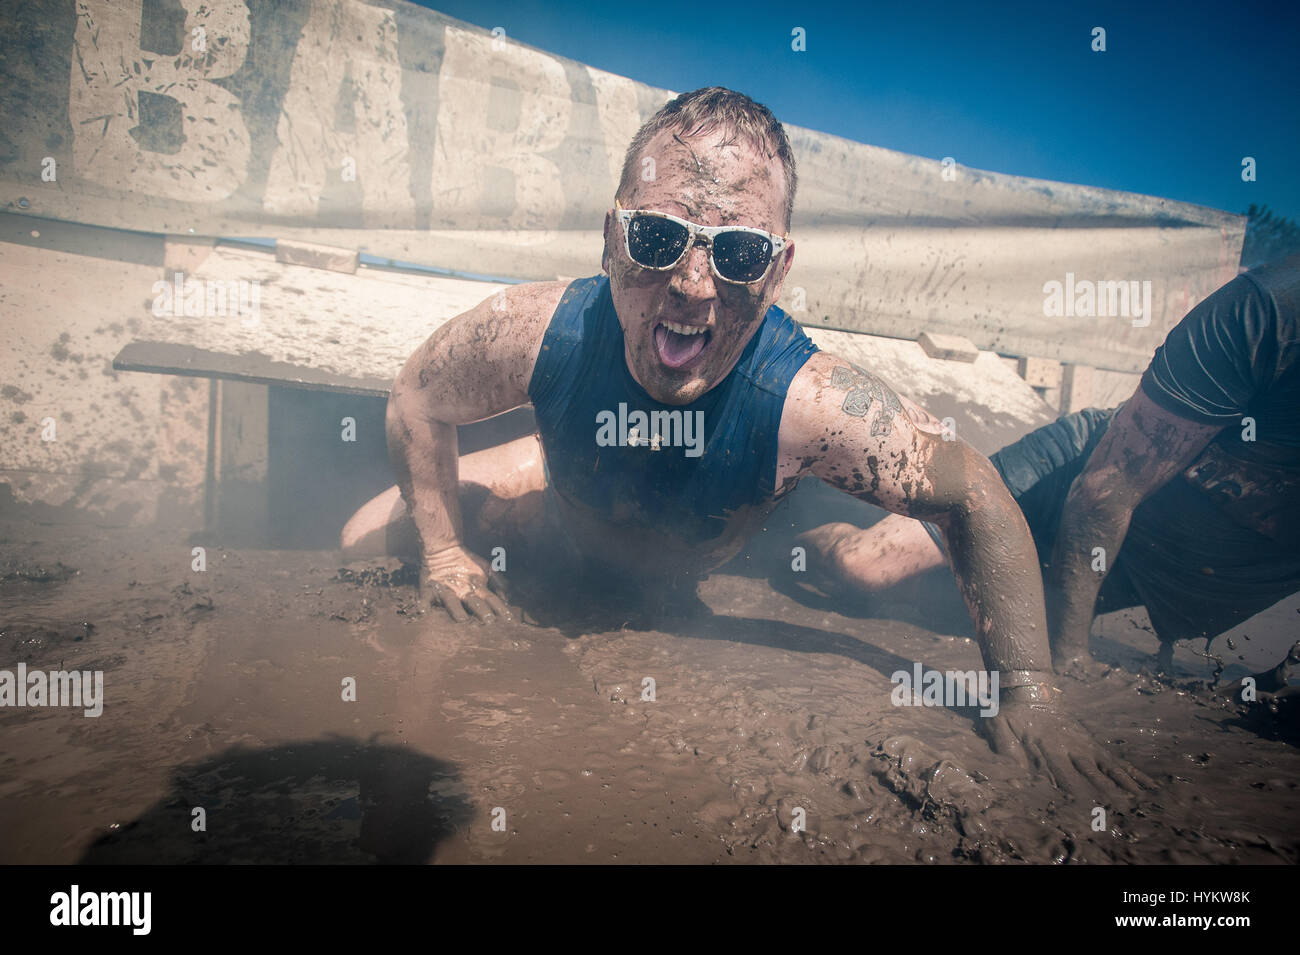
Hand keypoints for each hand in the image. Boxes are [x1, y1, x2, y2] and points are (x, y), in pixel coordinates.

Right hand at [419, 544, 510, 622]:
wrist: (443, 548)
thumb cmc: (467, 562)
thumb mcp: (487, 568)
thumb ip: (498, 581)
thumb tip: (507, 597)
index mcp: (477, 587)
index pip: (492, 599)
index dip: (501, 608)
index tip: (510, 619)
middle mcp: (463, 591)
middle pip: (474, 602)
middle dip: (481, 611)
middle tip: (489, 621)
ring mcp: (446, 590)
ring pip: (452, 602)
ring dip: (457, 611)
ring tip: (461, 620)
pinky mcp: (430, 589)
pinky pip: (425, 598)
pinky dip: (423, 605)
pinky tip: (423, 612)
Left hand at [982, 697, 1153, 798]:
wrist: (1030, 687)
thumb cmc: (1012, 711)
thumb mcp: (999, 724)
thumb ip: (1005, 745)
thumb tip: (1015, 770)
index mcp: (1048, 746)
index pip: (1062, 773)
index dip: (1073, 790)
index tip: (1085, 805)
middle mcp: (1070, 747)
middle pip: (1089, 773)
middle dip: (1103, 791)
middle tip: (1118, 807)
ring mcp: (1084, 745)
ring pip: (1106, 767)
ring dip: (1123, 782)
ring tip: (1140, 798)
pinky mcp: (1092, 743)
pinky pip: (1113, 760)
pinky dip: (1130, 772)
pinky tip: (1145, 784)